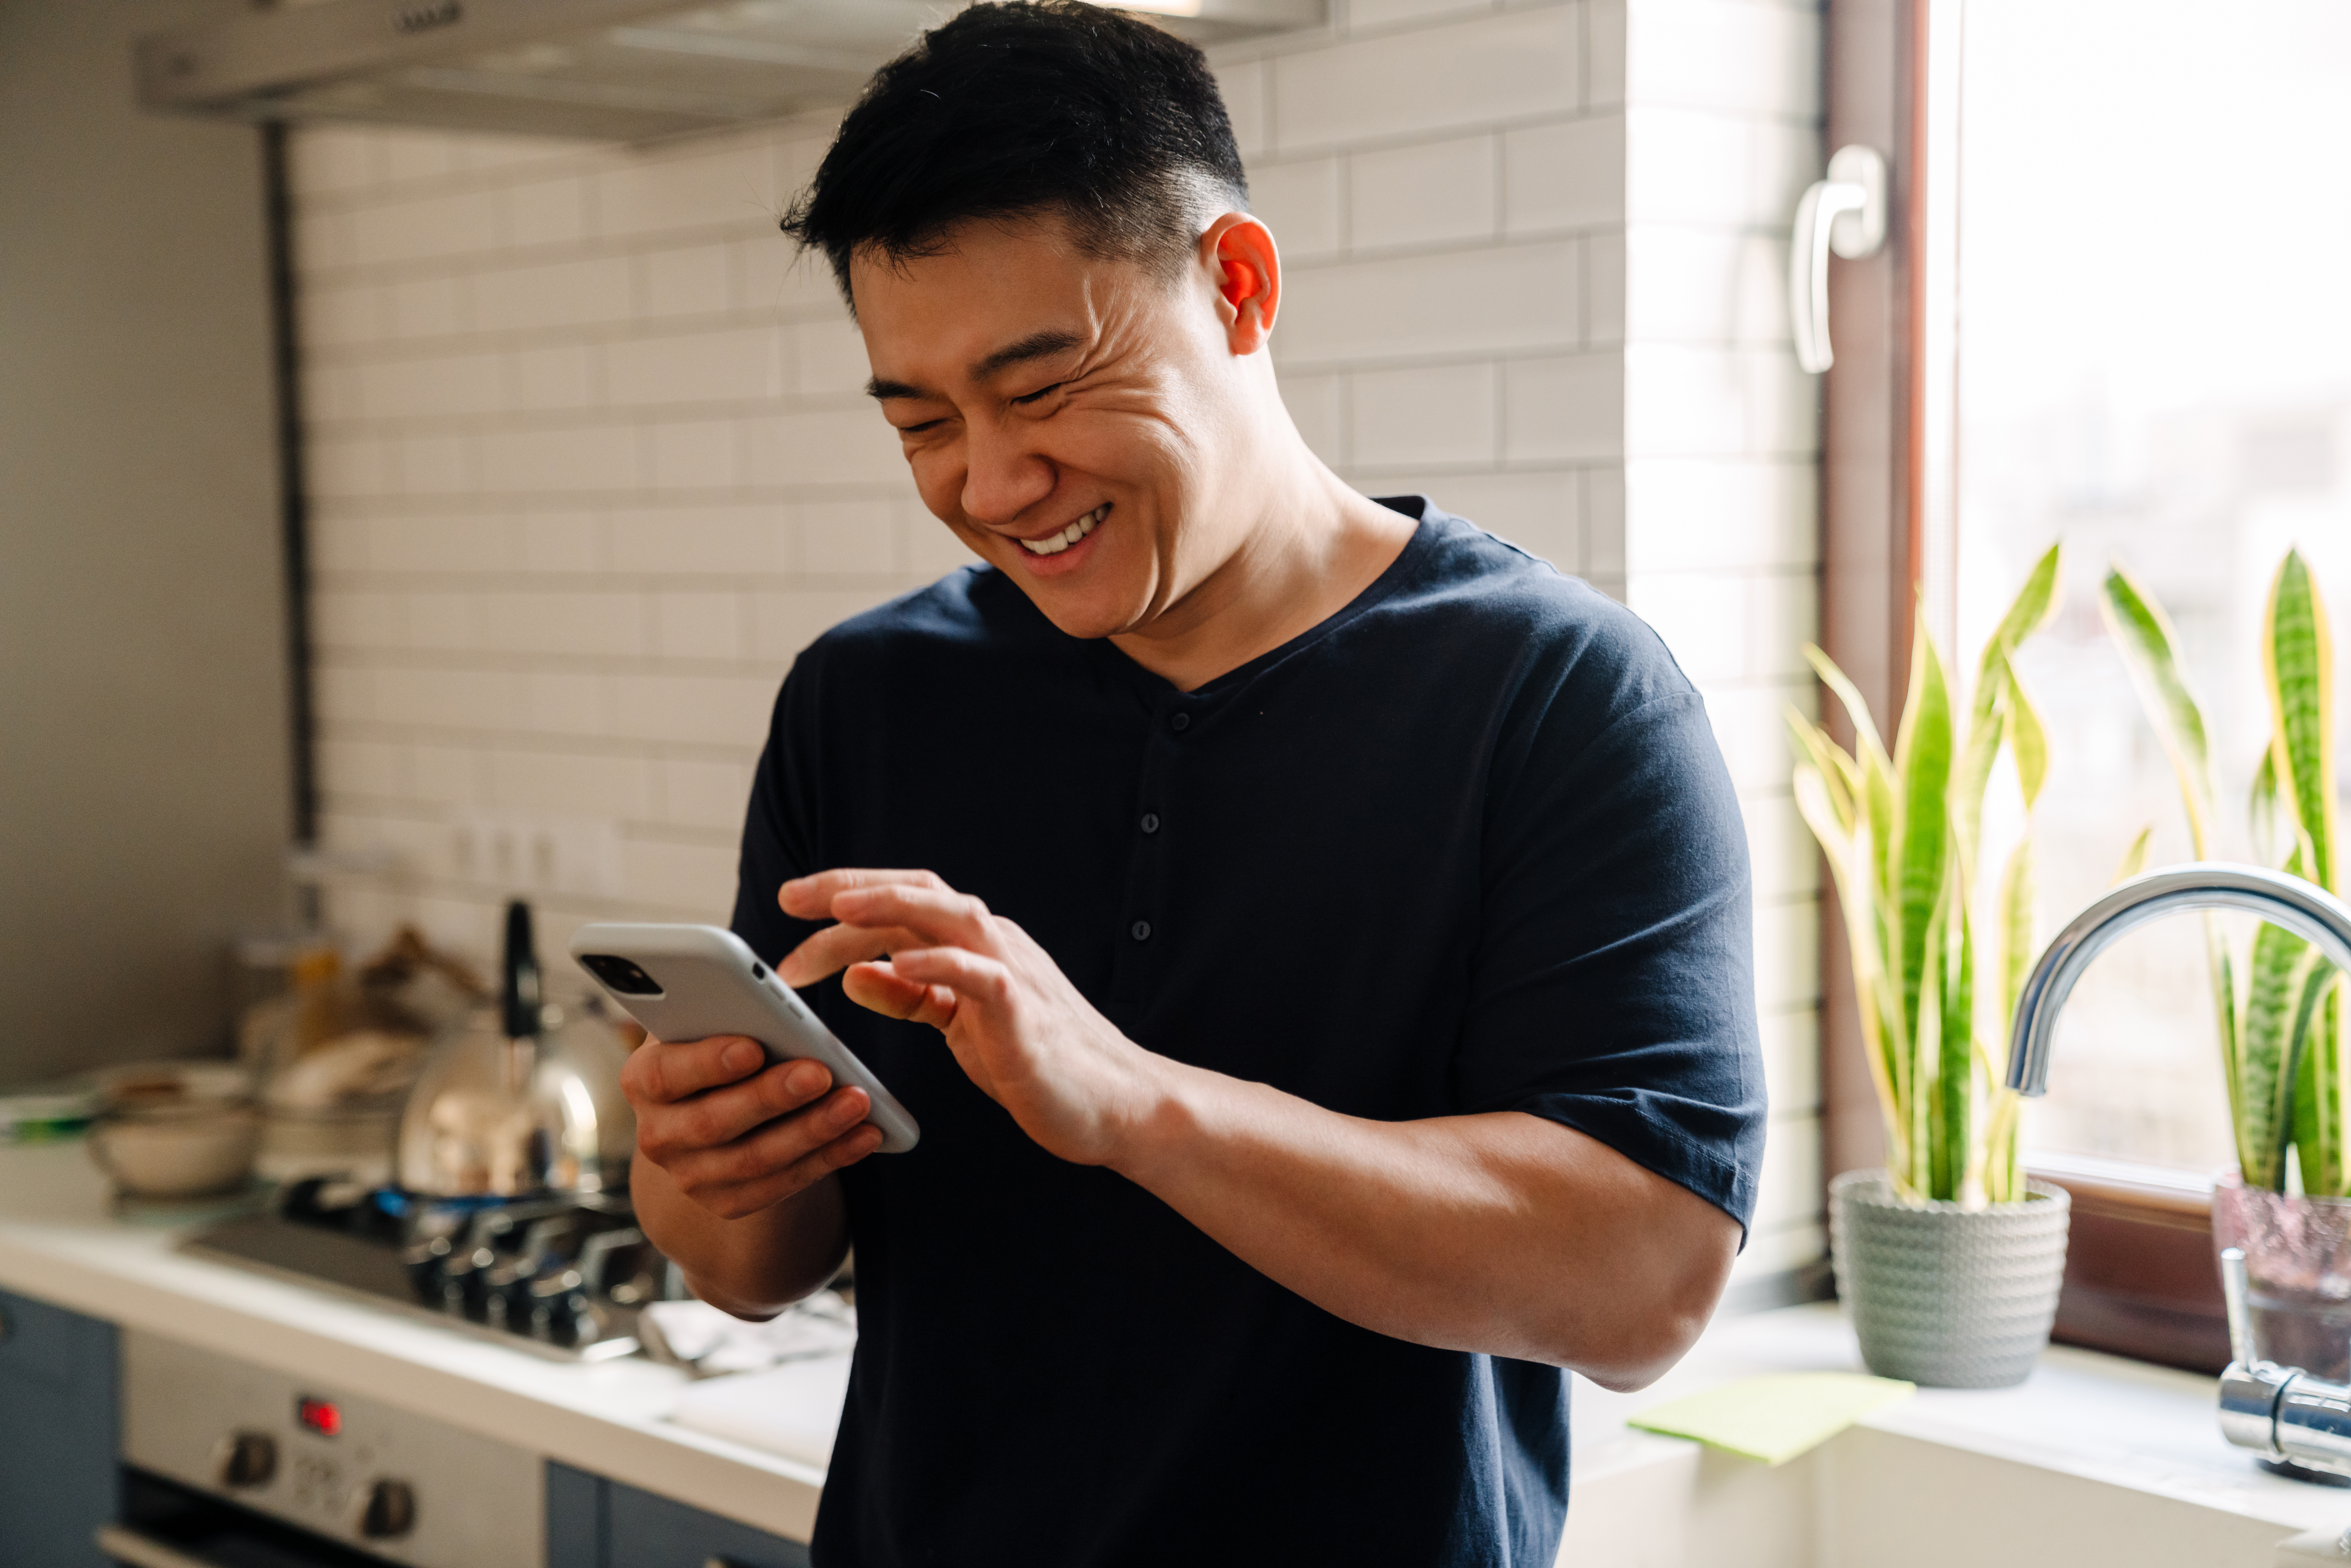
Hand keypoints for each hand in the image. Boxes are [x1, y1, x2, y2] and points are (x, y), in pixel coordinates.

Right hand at [621, 1034, 883, 1219]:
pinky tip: (865, 1135)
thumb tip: (777, 1001)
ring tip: (858, 1102)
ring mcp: (692, 1175)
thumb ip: (729, 1013)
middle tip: (822, 1072)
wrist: (716, 1112)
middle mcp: (659, 1135)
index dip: (708, 1062)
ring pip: (755, 1159)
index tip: (753, 1047)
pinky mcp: (728, 1202)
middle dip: (773, 1096)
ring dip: (813, 1130)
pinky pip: (782, 1185)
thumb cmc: (721, 1048)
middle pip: (714, 1121)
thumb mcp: (712, 1024)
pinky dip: (829, 1158)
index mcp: (644, 1079)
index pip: (666, 1073)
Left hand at [779, 870, 1165, 1165]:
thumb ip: (911, 996)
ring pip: (949, 915)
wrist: (1114, 1104)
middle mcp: (992, 944)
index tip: (791, 912)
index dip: (844, 903)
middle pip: (917, 893)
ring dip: (890, 905)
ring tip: (837, 906)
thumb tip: (855, 974)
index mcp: (972, 946)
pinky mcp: (1025, 1011)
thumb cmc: (1035, 1063)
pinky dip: (941, 963)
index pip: (902, 906)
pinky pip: (981, 975)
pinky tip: (901, 962)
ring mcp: (1013, 972)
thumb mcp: (958, 1024)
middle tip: (789, 896)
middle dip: (851, 888)